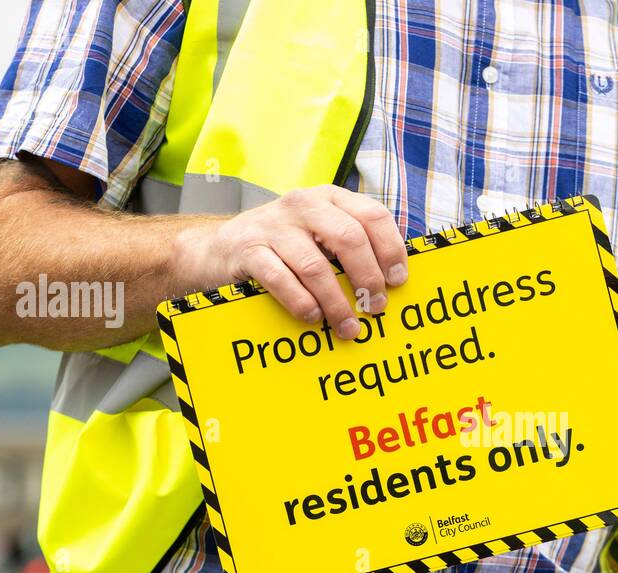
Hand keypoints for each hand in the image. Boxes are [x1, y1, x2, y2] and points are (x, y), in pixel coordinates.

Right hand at [177, 185, 408, 338]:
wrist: (220, 250)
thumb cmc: (284, 248)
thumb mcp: (320, 236)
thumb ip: (352, 247)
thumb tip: (393, 281)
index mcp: (329, 198)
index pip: (372, 215)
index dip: (391, 249)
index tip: (398, 281)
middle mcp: (303, 205)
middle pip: (348, 238)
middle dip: (368, 278)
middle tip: (376, 307)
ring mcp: (274, 226)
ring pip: (316, 266)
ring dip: (336, 302)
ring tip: (348, 327)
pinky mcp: (249, 250)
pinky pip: (281, 279)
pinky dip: (301, 303)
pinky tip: (312, 318)